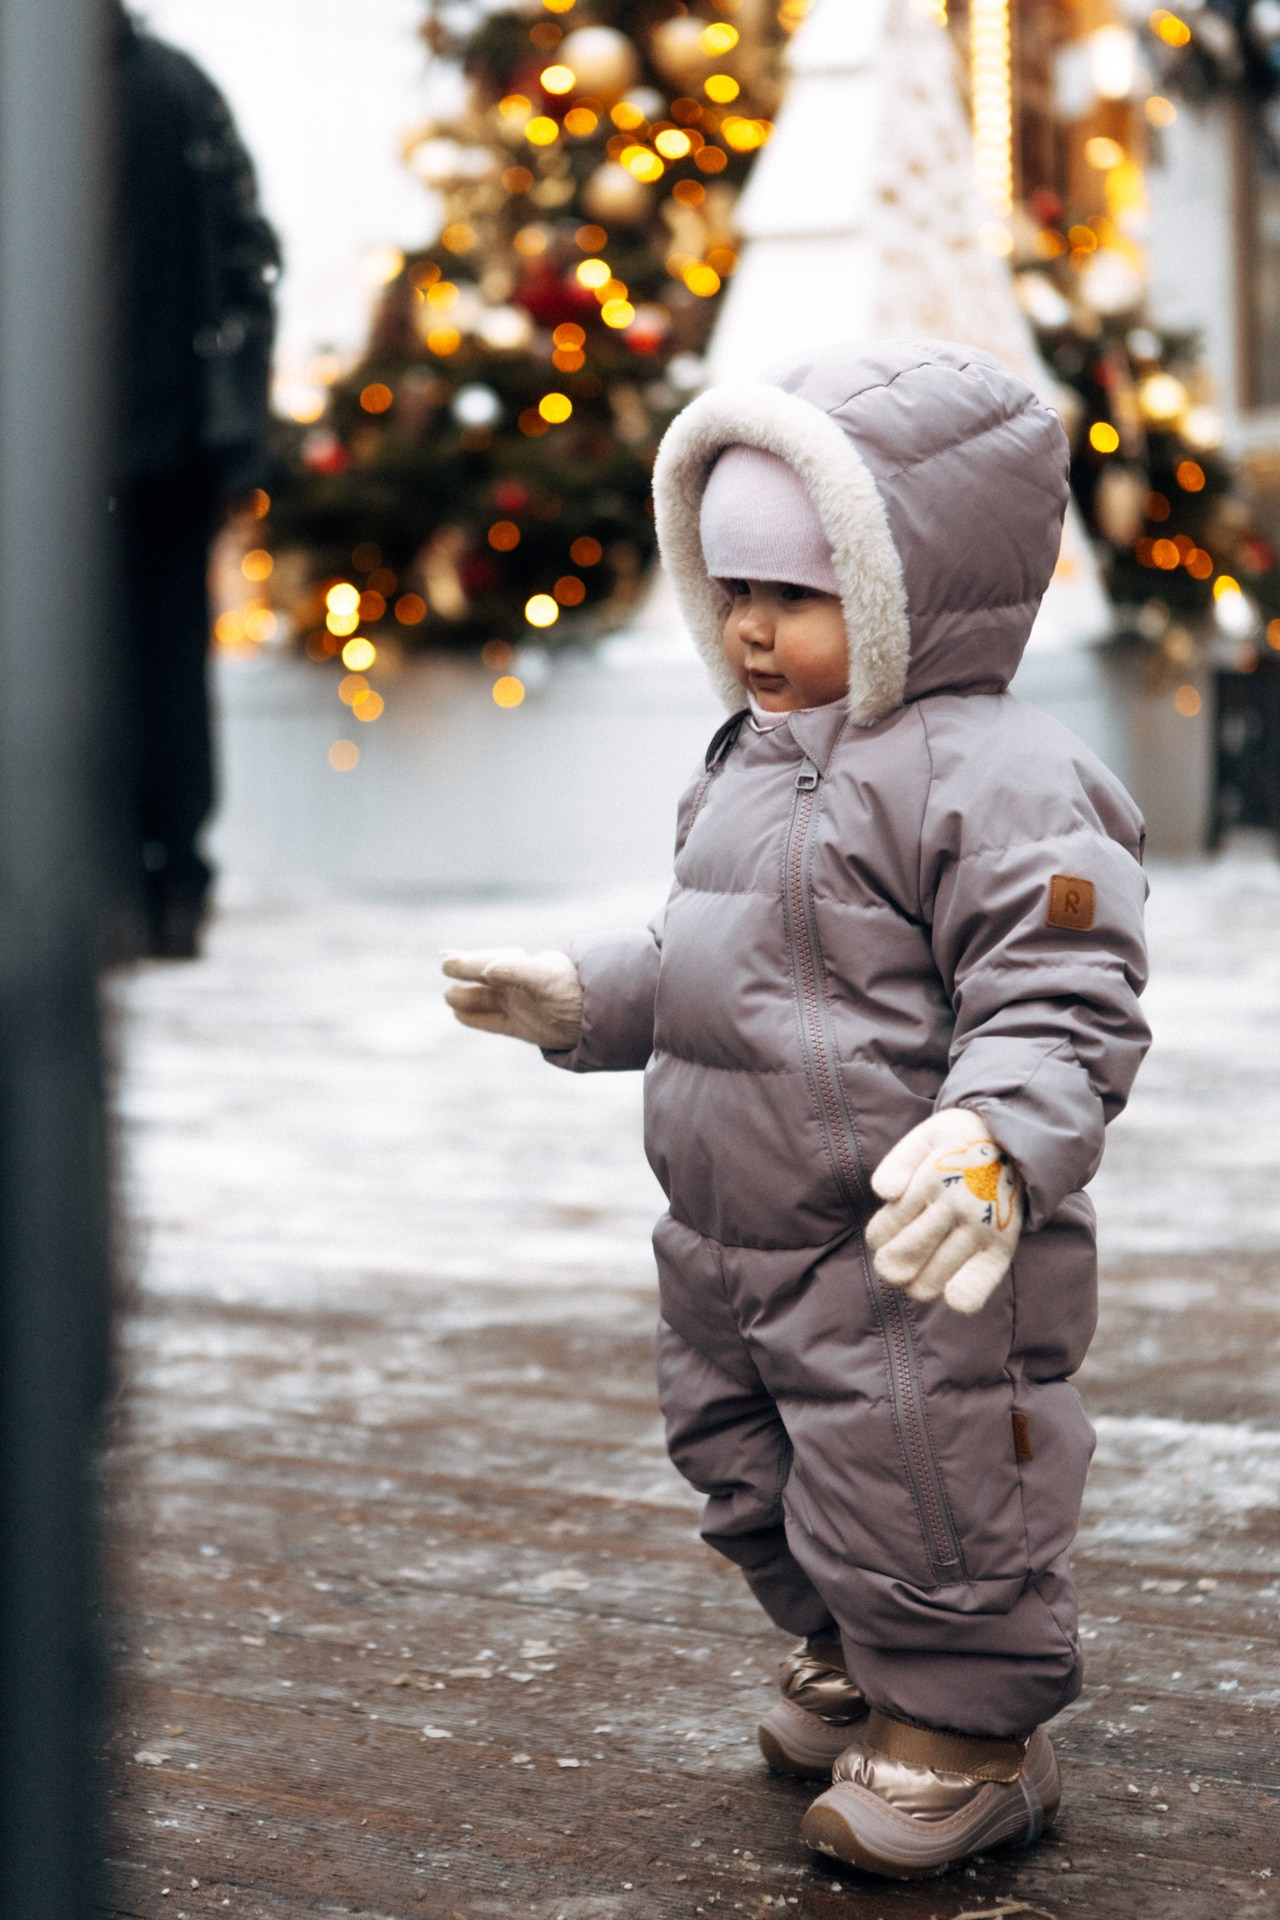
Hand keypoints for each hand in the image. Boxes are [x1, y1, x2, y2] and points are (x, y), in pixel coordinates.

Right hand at [441, 947, 582, 1049]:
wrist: (598, 1018)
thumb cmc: (572, 990)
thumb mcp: (546, 979)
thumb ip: (518, 972)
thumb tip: (489, 969)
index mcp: (524, 967)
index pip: (490, 961)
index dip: (469, 961)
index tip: (447, 959)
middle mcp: (519, 985)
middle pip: (484, 978)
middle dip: (465, 971)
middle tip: (444, 963)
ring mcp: (519, 1006)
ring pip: (484, 1000)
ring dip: (466, 997)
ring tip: (448, 996)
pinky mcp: (522, 1027)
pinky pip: (493, 1021)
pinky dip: (476, 1018)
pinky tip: (459, 1014)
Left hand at [865, 1108, 1023, 1314]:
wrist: (1014, 1144)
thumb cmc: (957, 1146)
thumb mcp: (924, 1138)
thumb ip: (897, 1163)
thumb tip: (885, 1194)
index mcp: (931, 1178)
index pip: (885, 1229)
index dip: (879, 1237)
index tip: (885, 1234)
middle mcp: (958, 1205)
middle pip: (903, 1258)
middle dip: (891, 1265)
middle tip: (897, 1260)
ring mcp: (981, 1230)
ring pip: (929, 1282)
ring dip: (916, 1283)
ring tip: (921, 1269)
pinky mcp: (1001, 1249)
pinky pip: (973, 1290)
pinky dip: (957, 1296)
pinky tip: (950, 1290)